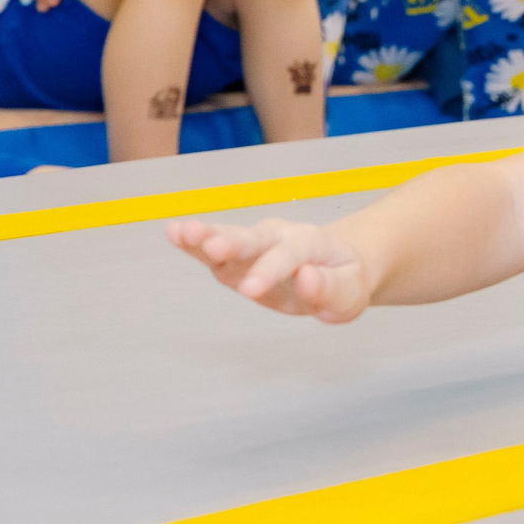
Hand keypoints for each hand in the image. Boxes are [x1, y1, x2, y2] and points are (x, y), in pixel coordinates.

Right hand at [167, 216, 371, 322]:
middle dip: (233, 243)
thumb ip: (331, 288)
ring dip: (205, 237)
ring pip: (230, 239)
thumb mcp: (350, 292)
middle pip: (255, 239)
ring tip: (179, 232)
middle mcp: (280, 236)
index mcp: (311, 243)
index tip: (251, 290)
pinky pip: (214, 250)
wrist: (336, 267)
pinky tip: (173, 233)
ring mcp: (256, 245)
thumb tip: (306, 277)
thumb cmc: (344, 280)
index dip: (270, 270)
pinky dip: (194, 244)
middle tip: (213, 248)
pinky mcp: (238, 259)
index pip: (290, 255)